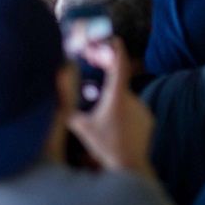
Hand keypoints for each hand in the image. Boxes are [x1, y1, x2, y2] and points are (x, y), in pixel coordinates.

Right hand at [68, 38, 154, 173]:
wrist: (129, 166)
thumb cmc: (104, 146)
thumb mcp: (81, 127)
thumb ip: (67, 107)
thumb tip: (57, 91)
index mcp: (117, 97)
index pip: (119, 65)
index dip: (116, 49)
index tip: (113, 38)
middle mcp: (132, 98)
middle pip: (119, 79)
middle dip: (108, 71)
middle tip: (95, 66)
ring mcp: (142, 108)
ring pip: (124, 96)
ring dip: (114, 97)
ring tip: (102, 108)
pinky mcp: (148, 118)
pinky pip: (133, 108)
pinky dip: (123, 110)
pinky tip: (115, 123)